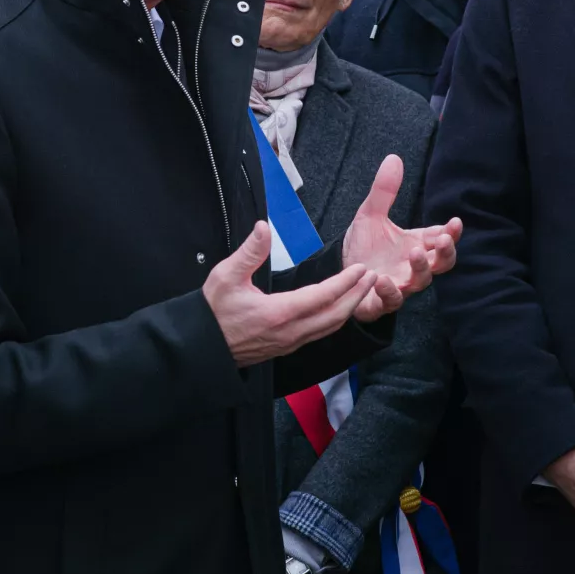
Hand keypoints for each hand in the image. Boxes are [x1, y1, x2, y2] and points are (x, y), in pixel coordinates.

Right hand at [207, 222, 384, 367]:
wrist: (202, 346)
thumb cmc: (212, 311)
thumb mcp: (225, 276)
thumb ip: (249, 252)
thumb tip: (263, 227)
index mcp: (279, 313)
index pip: (323, 296)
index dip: (345, 282)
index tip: (361, 268)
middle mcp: (290, 332)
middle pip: (335, 315)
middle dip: (357, 295)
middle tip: (372, 276)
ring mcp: (290, 342)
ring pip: (330, 327)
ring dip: (349, 307)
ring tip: (363, 289)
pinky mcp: (287, 347)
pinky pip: (320, 333)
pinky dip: (336, 319)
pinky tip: (340, 308)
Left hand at [340, 155, 462, 322]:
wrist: (341, 269)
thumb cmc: (364, 244)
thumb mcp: (371, 214)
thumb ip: (384, 191)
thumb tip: (393, 158)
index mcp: (416, 244)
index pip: (441, 238)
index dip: (451, 232)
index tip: (455, 222)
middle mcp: (413, 266)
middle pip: (442, 263)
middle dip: (446, 253)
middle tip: (443, 240)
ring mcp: (401, 284)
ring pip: (421, 281)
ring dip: (421, 268)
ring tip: (416, 253)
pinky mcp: (382, 300)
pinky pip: (392, 300)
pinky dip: (390, 291)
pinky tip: (382, 279)